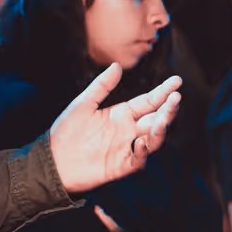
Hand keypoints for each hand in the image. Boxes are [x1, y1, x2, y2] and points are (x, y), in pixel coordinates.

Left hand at [50, 63, 180, 192]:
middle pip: (155, 119)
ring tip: (162, 118)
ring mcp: (126, 148)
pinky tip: (140, 142)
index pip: (148, 101)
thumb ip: (102, 86)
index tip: (177, 81)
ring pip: (152, 139)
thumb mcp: (83, 104)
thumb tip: (117, 65)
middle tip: (176, 97)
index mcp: (121, 114)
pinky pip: (138, 159)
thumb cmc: (66, 131)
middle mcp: (128, 130)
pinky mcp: (121, 166)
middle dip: (168, 109)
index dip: (163, 92)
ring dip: (160, 129)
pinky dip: (142, 152)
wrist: (54, 160)